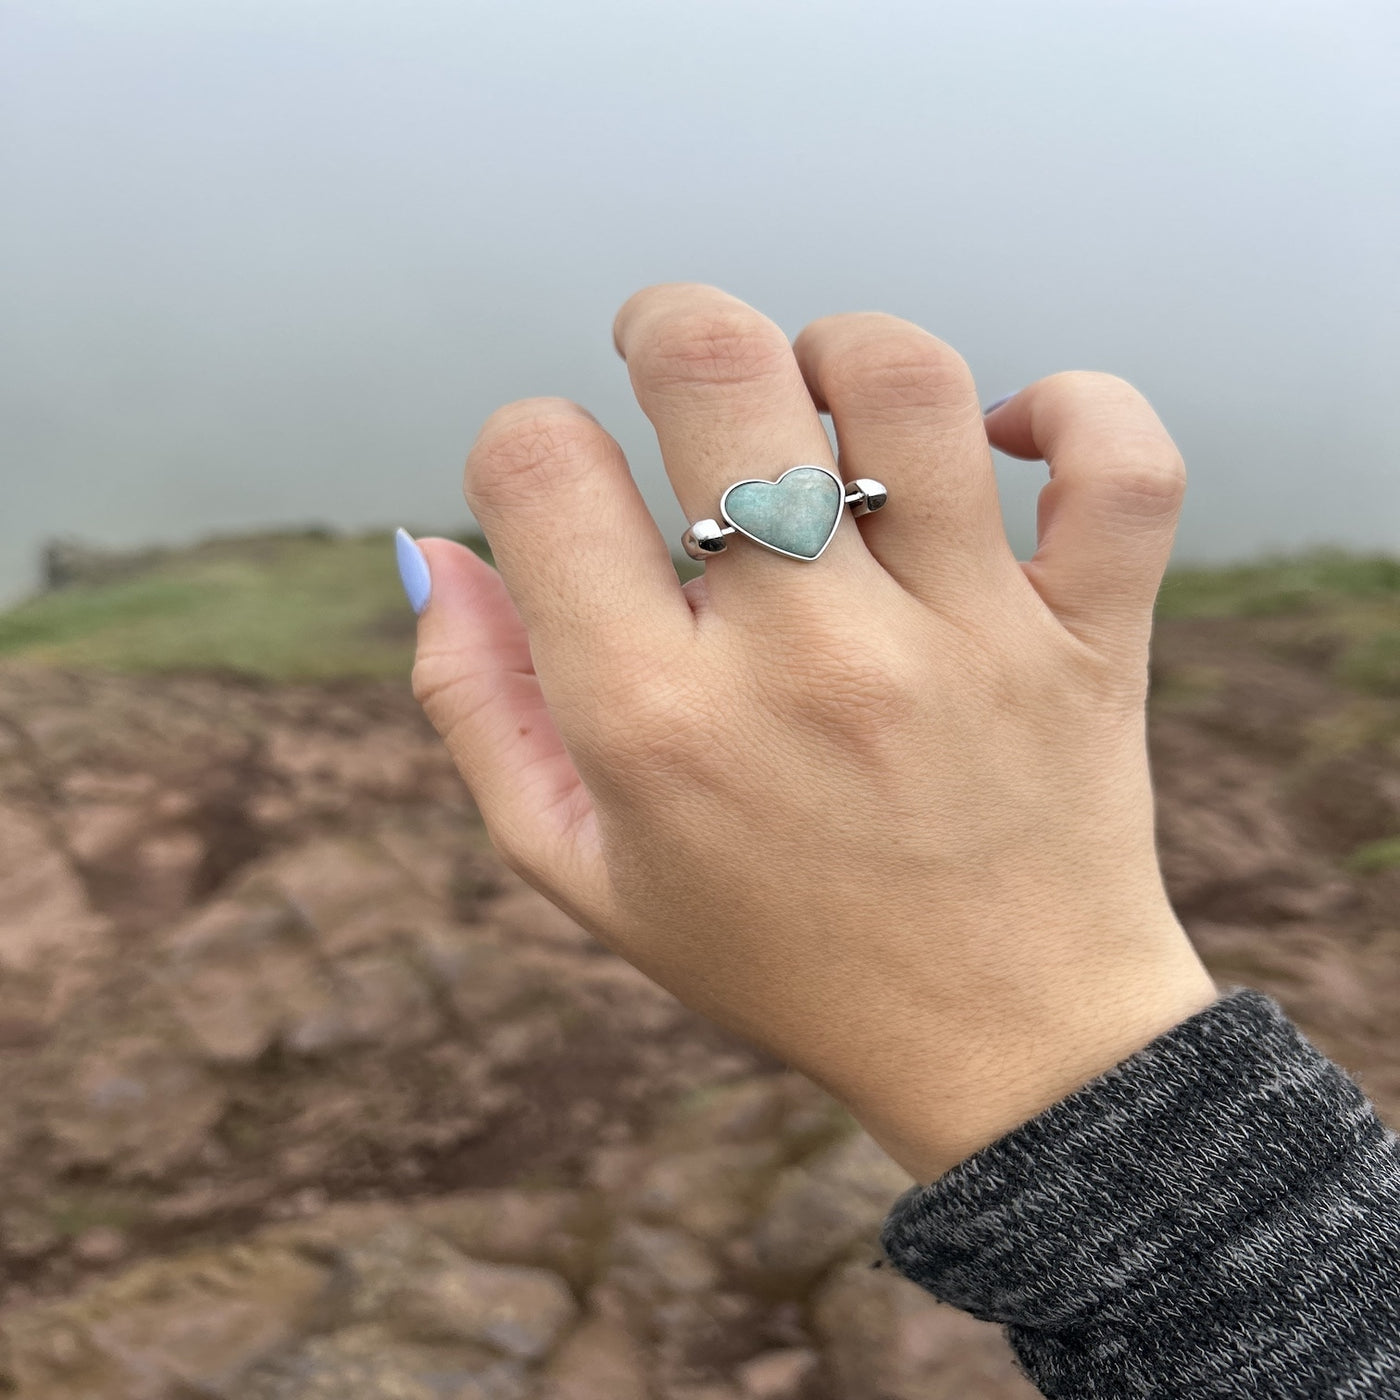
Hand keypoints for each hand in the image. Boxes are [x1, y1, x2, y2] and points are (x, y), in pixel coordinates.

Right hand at [406, 283, 1216, 1182]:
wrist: (1002, 1047)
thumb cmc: (777, 954)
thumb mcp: (584, 870)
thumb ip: (480, 708)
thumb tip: (429, 548)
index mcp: (656, 721)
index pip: (539, 467)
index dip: (525, 442)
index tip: (567, 488)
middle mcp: (807, 662)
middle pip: (716, 369)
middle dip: (667, 323)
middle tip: (672, 357)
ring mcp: (965, 643)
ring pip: (904, 380)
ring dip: (840, 350)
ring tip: (822, 401)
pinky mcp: (1091, 641)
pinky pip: (1116, 463)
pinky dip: (1073, 409)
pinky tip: (1004, 437)